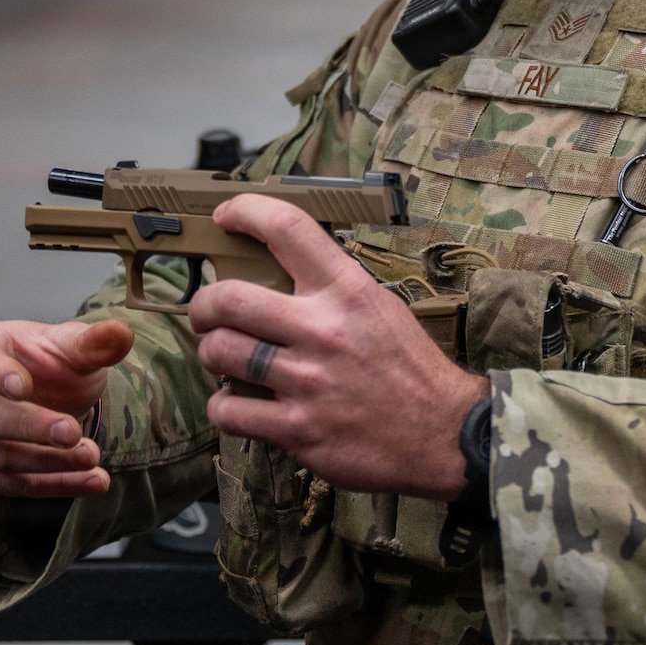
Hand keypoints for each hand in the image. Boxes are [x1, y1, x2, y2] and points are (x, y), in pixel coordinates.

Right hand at [0, 317, 133, 497]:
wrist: (51, 392)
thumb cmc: (51, 360)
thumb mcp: (73, 346)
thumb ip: (93, 342)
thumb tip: (120, 333)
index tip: (25, 387)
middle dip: (30, 428)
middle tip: (72, 433)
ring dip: (48, 462)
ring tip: (92, 457)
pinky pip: (12, 484)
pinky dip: (54, 486)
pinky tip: (92, 481)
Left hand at [189, 194, 486, 499]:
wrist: (442, 433)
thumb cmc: (409, 368)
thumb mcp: (380, 307)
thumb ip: (332, 288)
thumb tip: (278, 270)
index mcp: (347, 291)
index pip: (288, 229)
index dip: (247, 211)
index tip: (226, 215)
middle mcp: (322, 330)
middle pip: (228, 298)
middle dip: (203, 304)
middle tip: (206, 312)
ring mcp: (306, 382)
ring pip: (220, 352)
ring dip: (211, 353)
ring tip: (223, 357)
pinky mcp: (296, 429)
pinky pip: (228, 410)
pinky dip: (223, 405)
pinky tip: (238, 402)